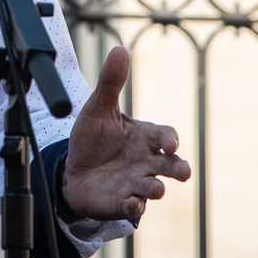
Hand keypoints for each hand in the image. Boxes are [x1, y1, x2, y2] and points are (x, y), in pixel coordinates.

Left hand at [61, 46, 190, 221]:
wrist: (74, 169)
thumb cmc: (94, 138)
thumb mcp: (99, 108)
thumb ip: (111, 82)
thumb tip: (120, 49)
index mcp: (145, 137)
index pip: (165, 136)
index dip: (170, 138)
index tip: (170, 142)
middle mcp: (146, 162)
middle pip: (170, 166)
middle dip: (178, 168)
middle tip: (182, 171)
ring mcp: (136, 183)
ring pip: (153, 187)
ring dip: (156, 189)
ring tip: (156, 189)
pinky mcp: (122, 202)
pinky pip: (133, 207)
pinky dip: (134, 207)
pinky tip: (131, 204)